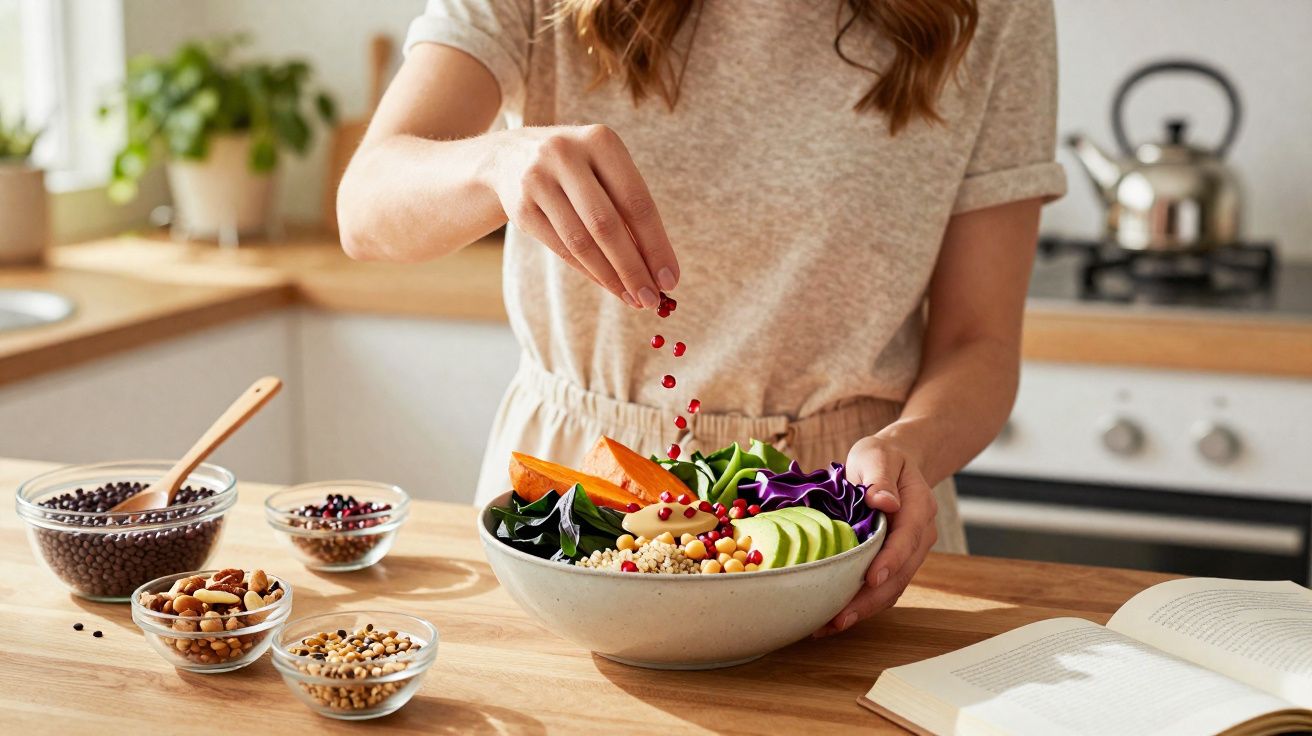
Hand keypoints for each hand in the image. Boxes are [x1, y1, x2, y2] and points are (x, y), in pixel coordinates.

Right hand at [484, 124, 678, 308]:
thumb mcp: (604, 170)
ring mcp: (538, 180)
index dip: (656, 245)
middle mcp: (566, 155)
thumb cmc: (577, 170)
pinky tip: (608, 285)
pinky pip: (561, 249)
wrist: (509, 157)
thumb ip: (630, 209)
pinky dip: (589, 272)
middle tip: (652, 299)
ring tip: (633, 298)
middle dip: (633, 268)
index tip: (670, 279)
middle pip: (606, 225)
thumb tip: (659, 268)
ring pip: (581, 242)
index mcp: (600, 141)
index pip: (636, 201)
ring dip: (611, 277)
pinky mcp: (521, 207)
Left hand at [814, 435, 938, 636]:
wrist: (895, 463)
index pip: (907, 539)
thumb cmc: (883, 457)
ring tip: (828, 627)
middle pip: (900, 575)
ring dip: (863, 610)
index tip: (871, 579)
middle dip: (870, 600)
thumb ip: (881, 477)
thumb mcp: (878, 455)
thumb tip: (884, 502)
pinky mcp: (894, 563)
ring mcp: (908, 553)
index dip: (890, 561)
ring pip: (891, 589)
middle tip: (839, 618)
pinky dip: (860, 605)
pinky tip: (832, 618)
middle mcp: (919, 537)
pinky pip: (882, 589)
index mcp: (918, 509)